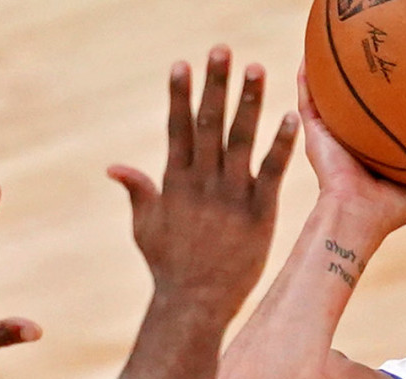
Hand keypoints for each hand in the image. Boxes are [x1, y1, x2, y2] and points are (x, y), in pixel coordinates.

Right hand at [108, 46, 298, 320]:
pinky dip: (281, 144)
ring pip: (241, 139)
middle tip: (222, 49)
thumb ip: (138, 192)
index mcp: (176, 182)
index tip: (182, 63)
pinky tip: (291, 117)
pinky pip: (272, 172)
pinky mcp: (260, 212)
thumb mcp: (146, 227)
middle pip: (209, 123)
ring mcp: (232, 195)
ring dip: (249, 102)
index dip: (180, 95)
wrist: (195, 301)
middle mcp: (203, 182)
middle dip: (215, 85)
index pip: (178, 128)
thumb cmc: (170, 267)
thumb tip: (114, 166)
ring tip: (258, 68)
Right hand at [297, 65, 405, 238]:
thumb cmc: (394, 208)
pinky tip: (311, 55)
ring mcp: (335, 133)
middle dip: (369, 74)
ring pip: (331, 94)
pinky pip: (308, 99)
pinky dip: (308, 77)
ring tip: (339, 42)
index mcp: (380, 148)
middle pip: (362, 99)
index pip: (390, 115)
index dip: (399, 95)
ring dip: (334, 70)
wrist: (359, 215)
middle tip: (381, 49)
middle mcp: (357, 138)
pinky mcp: (316, 133)